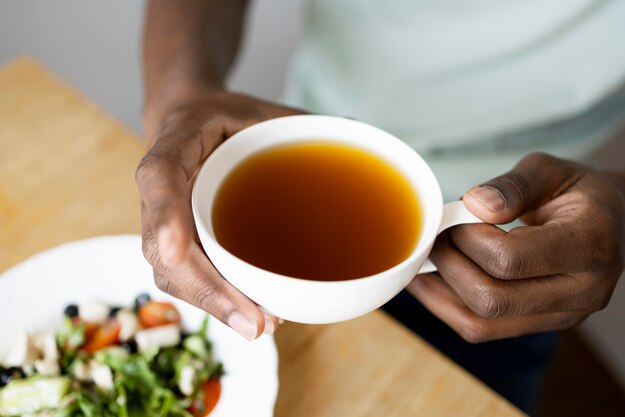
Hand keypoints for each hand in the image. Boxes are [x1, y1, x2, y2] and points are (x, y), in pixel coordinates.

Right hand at [136, 91, 300, 339]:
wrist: (193, 119)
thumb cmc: (230, 117)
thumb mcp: (263, 109)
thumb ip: (303, 124)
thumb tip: (359, 133)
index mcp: (179, 140)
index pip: (159, 176)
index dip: (165, 216)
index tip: (177, 251)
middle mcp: (164, 187)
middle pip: (163, 248)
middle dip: (206, 289)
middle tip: (253, 322)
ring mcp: (166, 219)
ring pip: (173, 273)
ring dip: (214, 304)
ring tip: (261, 325)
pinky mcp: (178, 241)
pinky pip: (188, 277)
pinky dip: (218, 299)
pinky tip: (254, 314)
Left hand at [408, 153, 624, 342]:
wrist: (609, 223)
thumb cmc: (577, 193)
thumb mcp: (550, 171)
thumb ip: (512, 186)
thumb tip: (473, 205)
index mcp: (588, 245)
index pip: (510, 259)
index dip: (468, 238)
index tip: (457, 216)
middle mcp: (582, 291)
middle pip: (492, 298)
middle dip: (450, 265)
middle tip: (438, 237)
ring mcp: (562, 315)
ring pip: (481, 323)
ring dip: (441, 291)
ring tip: (427, 259)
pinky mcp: (540, 324)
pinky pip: (482, 329)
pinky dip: (447, 307)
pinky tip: (429, 282)